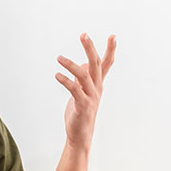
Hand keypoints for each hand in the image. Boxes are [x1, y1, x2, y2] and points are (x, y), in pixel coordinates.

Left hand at [55, 33, 115, 152]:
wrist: (80, 135)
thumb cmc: (80, 113)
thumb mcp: (80, 93)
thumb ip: (81, 79)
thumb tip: (80, 64)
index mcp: (97, 84)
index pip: (106, 64)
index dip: (110, 50)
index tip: (113, 35)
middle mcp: (96, 88)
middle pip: (96, 64)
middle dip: (90, 49)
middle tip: (83, 35)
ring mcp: (91, 97)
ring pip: (83, 75)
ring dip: (71, 64)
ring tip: (58, 57)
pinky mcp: (82, 106)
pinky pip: (74, 90)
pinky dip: (65, 81)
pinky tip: (57, 75)